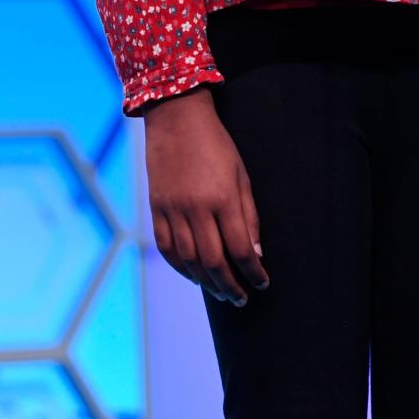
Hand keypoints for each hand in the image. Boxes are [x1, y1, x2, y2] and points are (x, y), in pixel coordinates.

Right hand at [144, 89, 268, 304]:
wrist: (176, 119)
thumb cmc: (216, 144)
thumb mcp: (241, 174)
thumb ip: (248, 215)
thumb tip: (256, 253)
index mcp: (222, 197)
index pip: (240, 249)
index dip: (253, 272)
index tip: (262, 284)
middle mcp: (196, 208)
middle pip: (214, 262)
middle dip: (231, 286)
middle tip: (242, 299)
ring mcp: (172, 210)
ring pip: (189, 261)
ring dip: (207, 283)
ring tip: (221, 292)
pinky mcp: (156, 210)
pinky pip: (166, 249)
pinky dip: (180, 268)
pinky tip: (194, 275)